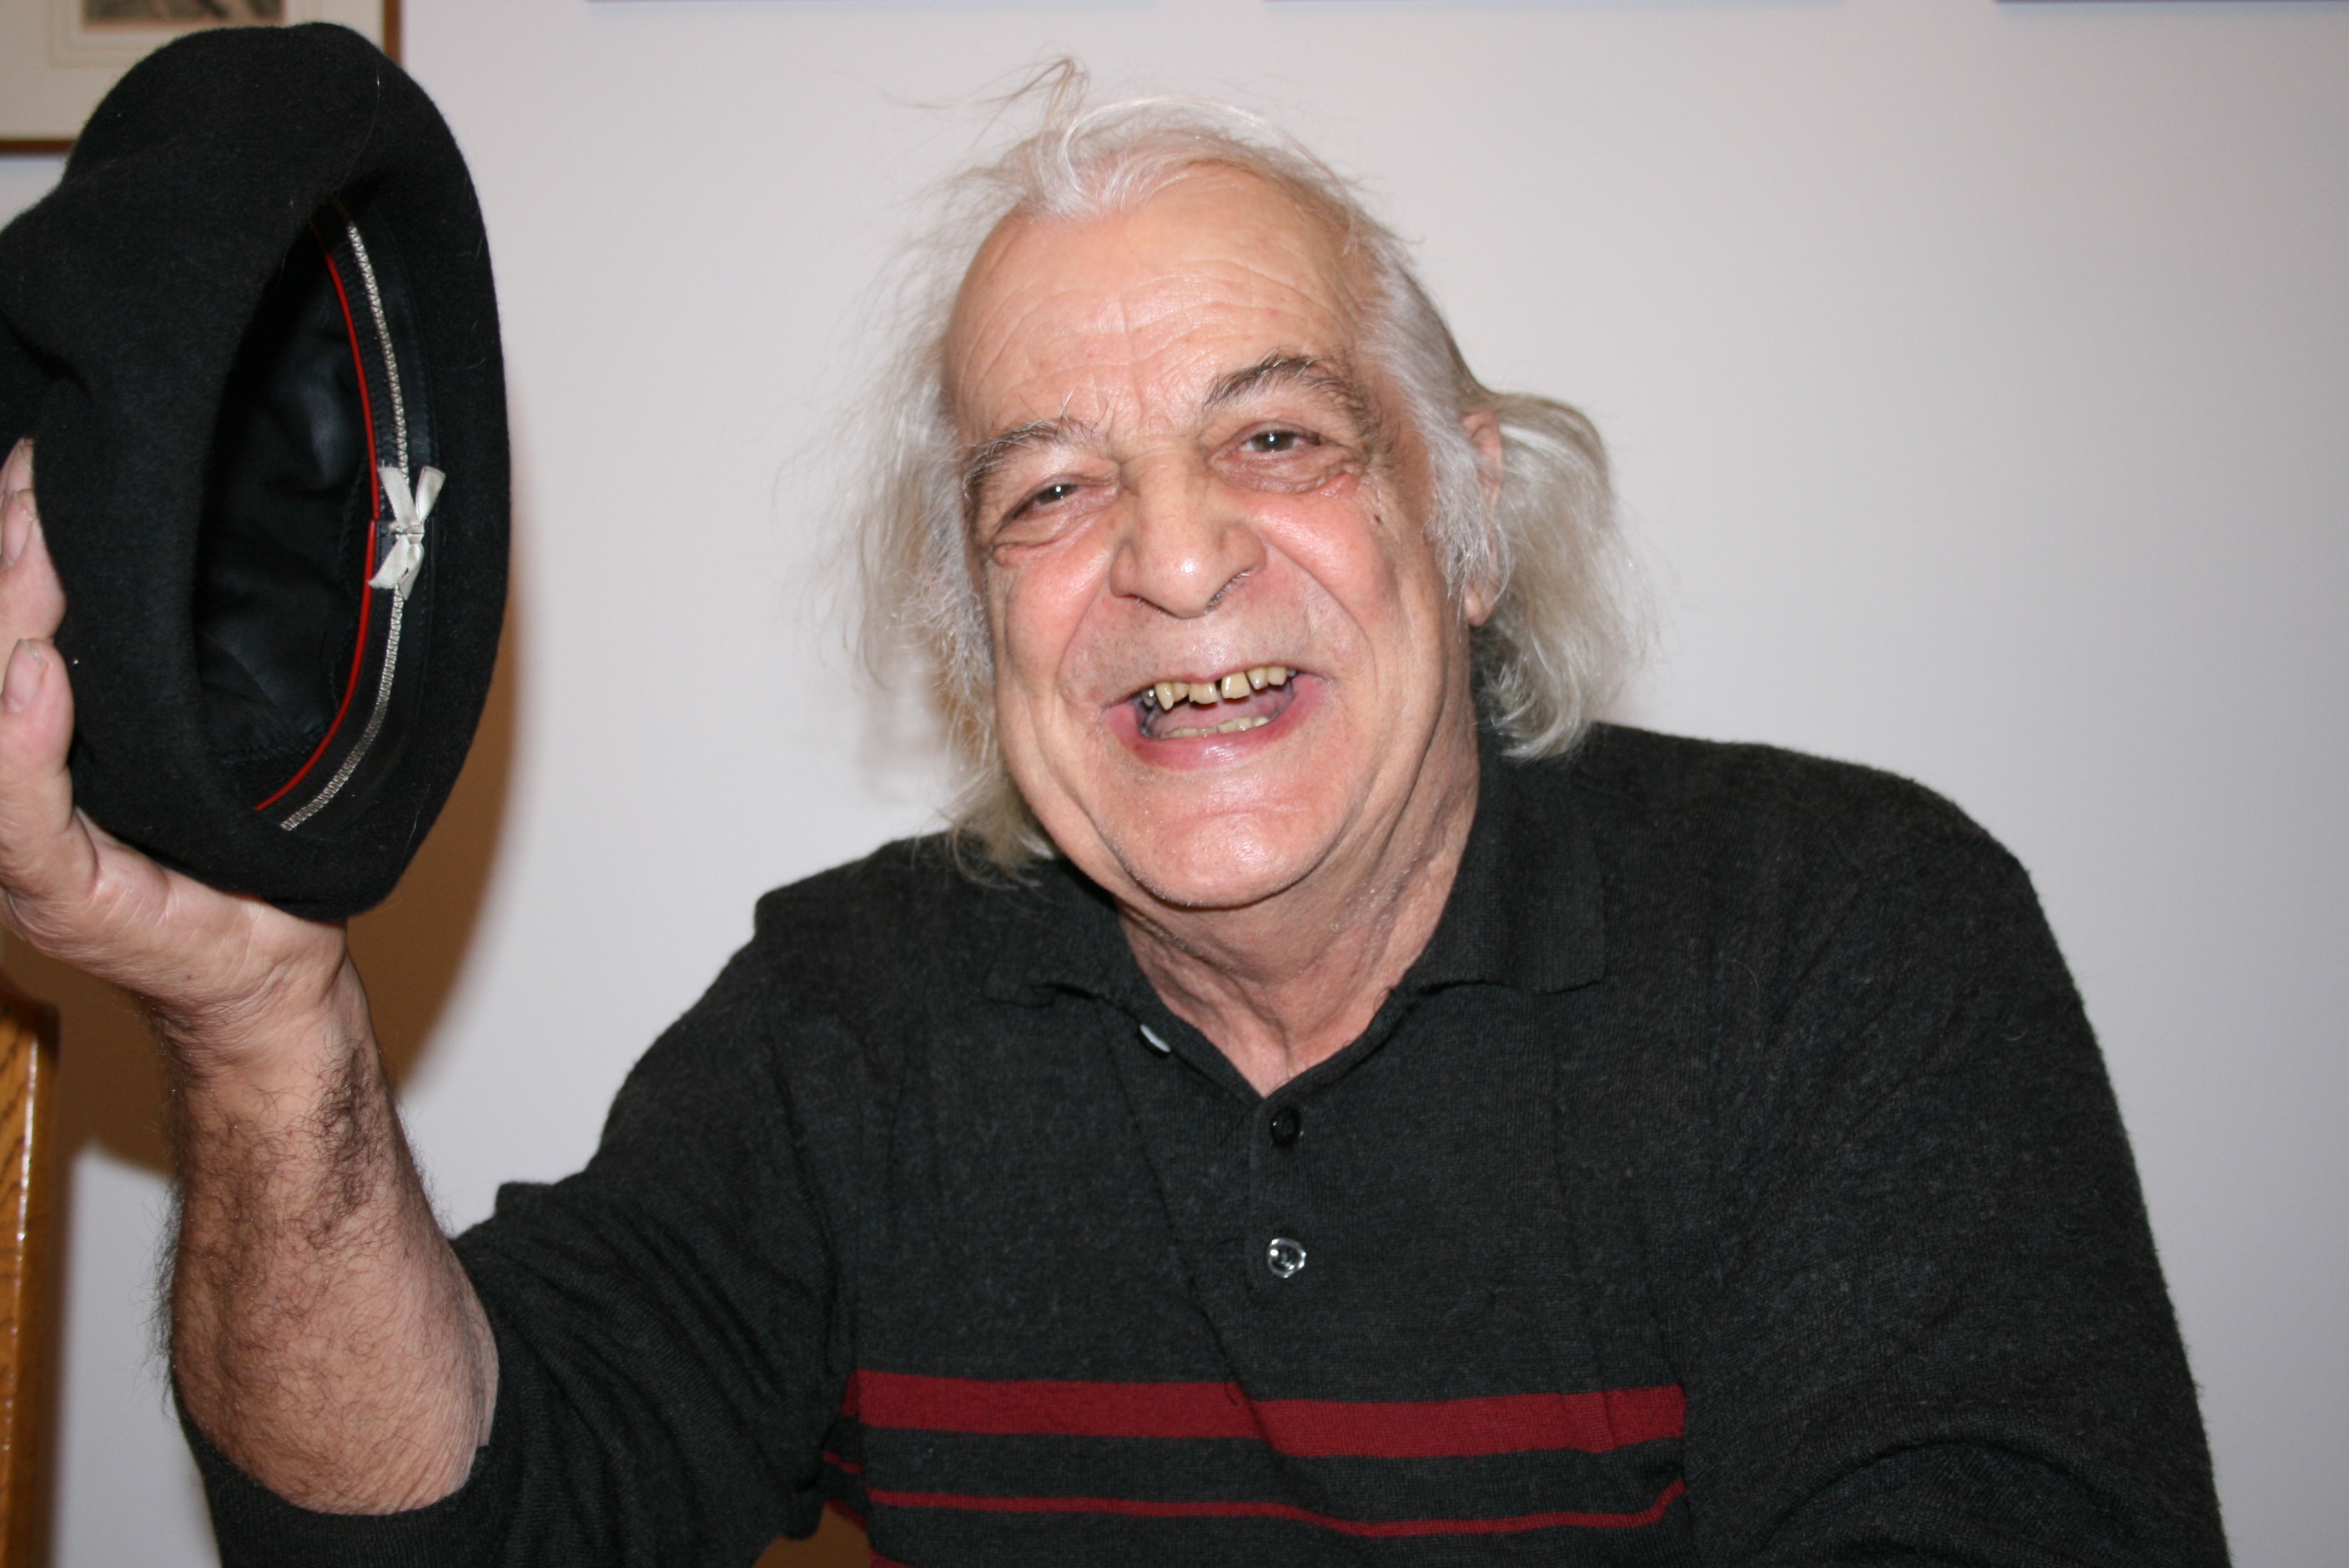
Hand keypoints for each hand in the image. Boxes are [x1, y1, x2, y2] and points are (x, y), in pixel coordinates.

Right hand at [0, 437, 349, 1057]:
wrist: (268, 971)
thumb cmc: (238, 856)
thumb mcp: (197, 743)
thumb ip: (154, 675)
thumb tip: (161, 555)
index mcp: (28, 749)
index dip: (1, 553)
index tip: (29, 466)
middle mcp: (8, 792)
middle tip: (33, 474)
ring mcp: (21, 848)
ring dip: (4, 624)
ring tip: (34, 542)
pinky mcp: (60, 898)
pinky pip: (22, 814)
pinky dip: (22, 740)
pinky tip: (35, 674)